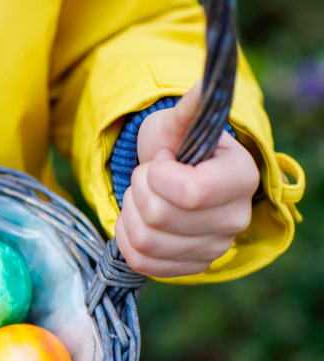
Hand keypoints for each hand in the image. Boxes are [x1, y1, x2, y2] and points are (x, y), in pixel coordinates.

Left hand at [115, 82, 260, 277]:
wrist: (173, 176)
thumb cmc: (175, 147)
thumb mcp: (178, 124)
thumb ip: (188, 109)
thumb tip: (202, 85)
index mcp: (242, 178)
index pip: (189, 193)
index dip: (158, 175)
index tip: (160, 160)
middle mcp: (235, 219)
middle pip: (159, 217)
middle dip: (138, 189)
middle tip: (145, 176)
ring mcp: (214, 248)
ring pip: (146, 241)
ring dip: (129, 213)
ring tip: (140, 196)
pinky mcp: (190, 267)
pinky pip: (142, 262)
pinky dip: (126, 239)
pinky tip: (134, 219)